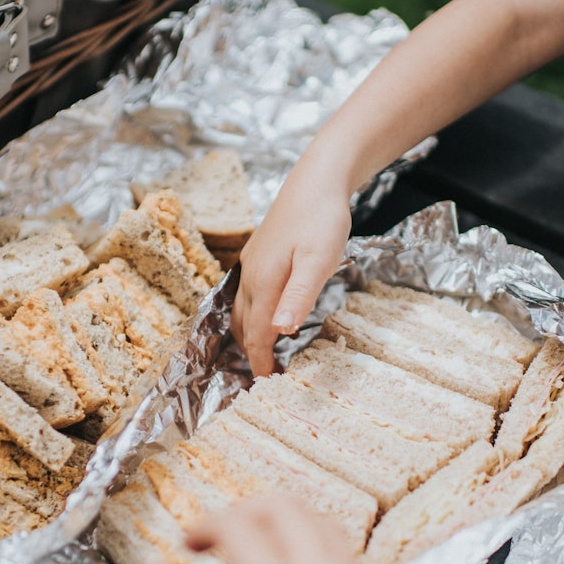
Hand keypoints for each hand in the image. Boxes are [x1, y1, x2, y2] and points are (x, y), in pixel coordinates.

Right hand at [145, 497, 395, 563]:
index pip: (238, 524)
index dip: (204, 524)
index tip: (189, 541)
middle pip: (286, 506)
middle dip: (243, 511)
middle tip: (218, 534)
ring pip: (323, 523)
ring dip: (282, 524)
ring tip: (253, 546)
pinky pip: (346, 556)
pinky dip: (313, 548)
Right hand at [232, 170, 351, 376]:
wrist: (317, 179)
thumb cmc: (322, 220)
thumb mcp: (318, 261)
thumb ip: (298, 297)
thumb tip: (280, 331)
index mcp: (264, 282)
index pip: (256, 334)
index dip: (261, 361)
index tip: (269, 384)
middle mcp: (251, 276)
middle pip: (242, 325)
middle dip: (251, 353)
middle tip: (266, 376)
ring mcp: (252, 263)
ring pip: (240, 309)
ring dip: (248, 334)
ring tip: (262, 354)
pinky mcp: (258, 254)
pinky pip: (247, 294)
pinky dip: (251, 315)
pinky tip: (265, 315)